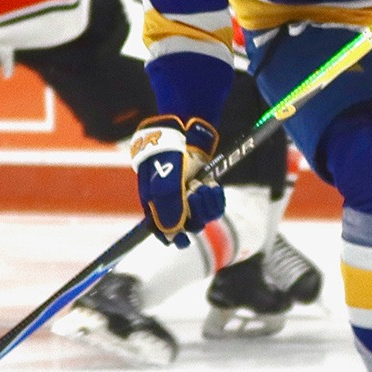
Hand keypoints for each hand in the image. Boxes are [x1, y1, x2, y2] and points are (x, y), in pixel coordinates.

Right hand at [131, 115, 225, 245]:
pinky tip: (212, 185)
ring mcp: (190, 196)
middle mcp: (173, 203)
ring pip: (204, 217)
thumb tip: (172, 235)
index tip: (183, 240)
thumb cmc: (167, 158)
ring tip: (202, 185)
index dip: (174, 238)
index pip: (164, 232)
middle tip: (192, 193)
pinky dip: (215, 198)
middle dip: (194, 214)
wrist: (183, 131)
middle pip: (188, 226)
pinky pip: (215, 205)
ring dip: (206, 204)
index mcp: (156, 205)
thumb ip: (168, 211)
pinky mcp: (205, 187)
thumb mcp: (164, 186)